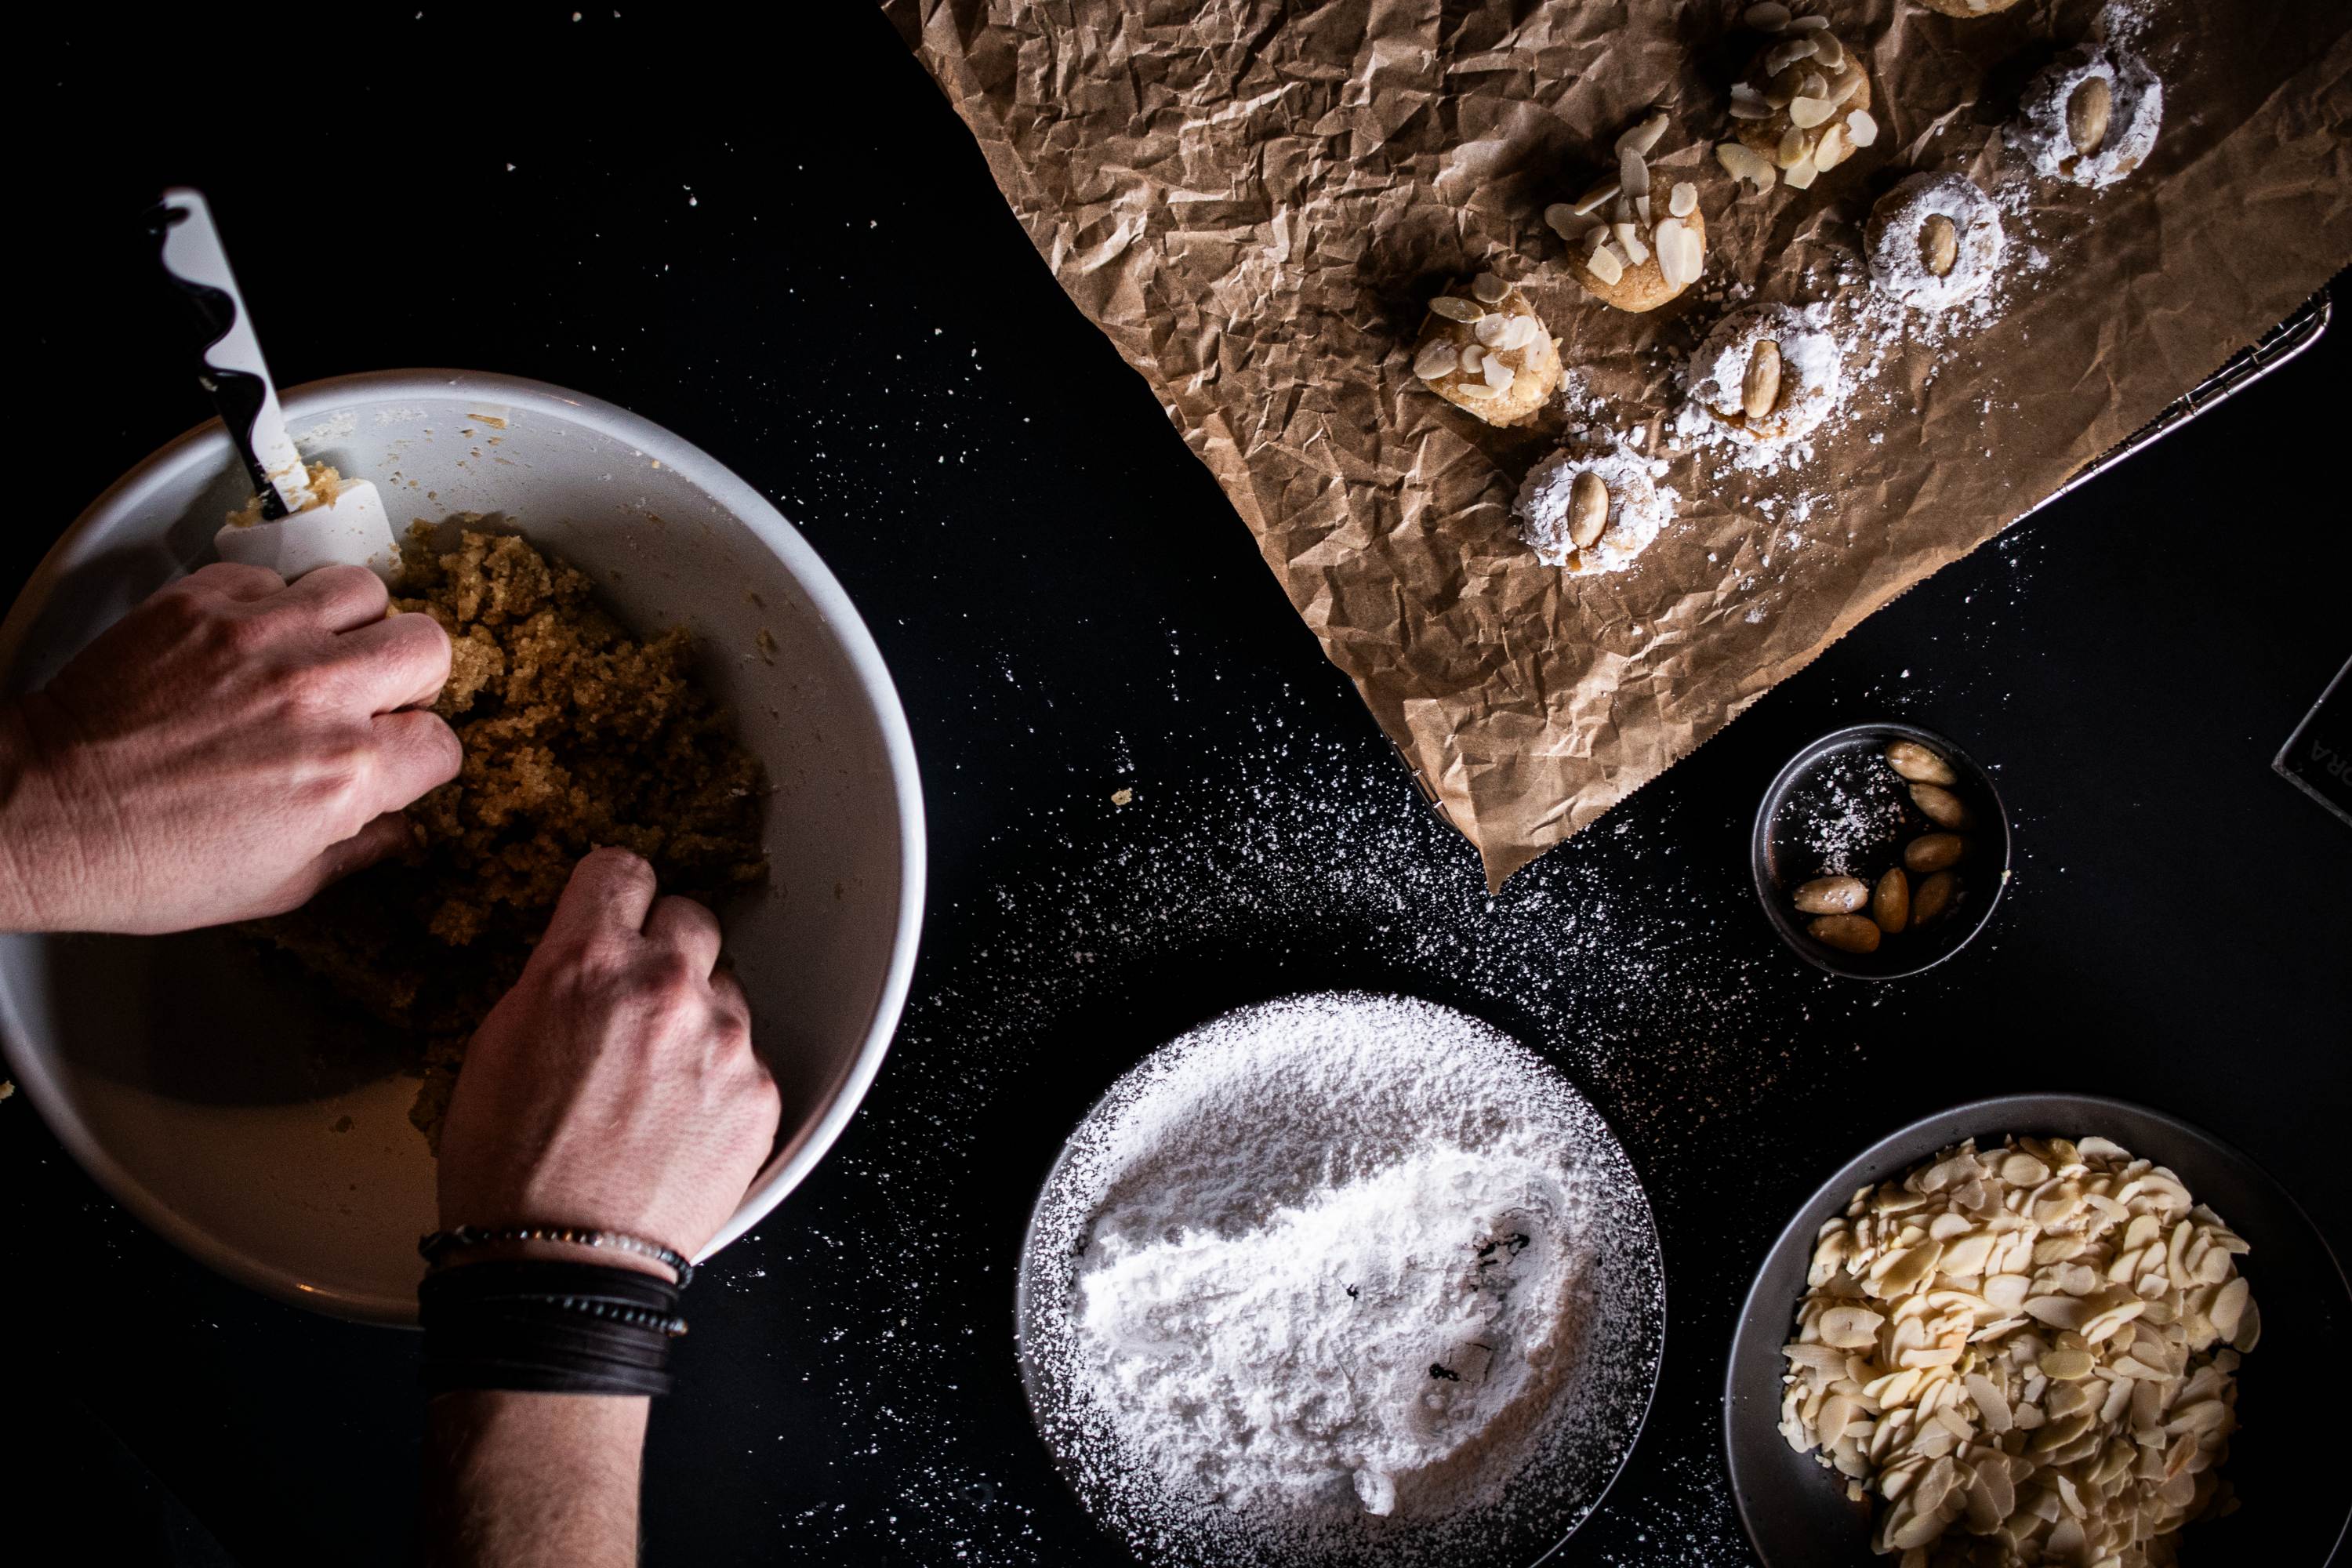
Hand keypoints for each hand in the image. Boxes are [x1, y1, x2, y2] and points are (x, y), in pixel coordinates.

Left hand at [0, 562, 456, 934]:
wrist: (44, 814)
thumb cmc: (149, 862)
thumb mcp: (277, 886)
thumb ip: (357, 852)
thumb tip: (399, 829)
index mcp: (346, 775)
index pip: (442, 742)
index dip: (421, 757)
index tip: (396, 759)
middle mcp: (317, 695)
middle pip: (428, 646)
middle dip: (409, 678)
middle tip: (371, 697)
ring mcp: (261, 638)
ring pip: (364, 591)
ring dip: (351, 625)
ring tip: (316, 654)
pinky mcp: (204, 603)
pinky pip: (276, 579)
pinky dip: (272, 607)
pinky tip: (247, 646)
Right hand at [435, 848, 779, 1269]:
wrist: (561, 1264)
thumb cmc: (506, 1167)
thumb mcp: (494, 1044)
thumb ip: (553, 980)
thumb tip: (580, 958)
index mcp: (588, 962)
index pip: (621, 869)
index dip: (612, 893)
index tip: (613, 909)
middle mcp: (666, 986)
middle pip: (689, 917)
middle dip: (662, 946)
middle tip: (635, 996)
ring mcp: (723, 1040)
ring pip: (723, 989)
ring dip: (694, 1016)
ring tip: (653, 1077)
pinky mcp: (759, 1092)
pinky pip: (745, 1056)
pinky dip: (718, 1077)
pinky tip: (679, 1119)